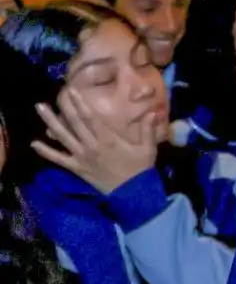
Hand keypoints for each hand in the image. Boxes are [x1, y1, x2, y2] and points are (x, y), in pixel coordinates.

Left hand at [33, 88, 157, 194]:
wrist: (133, 193)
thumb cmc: (140, 169)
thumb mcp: (148, 148)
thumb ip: (148, 130)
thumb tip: (153, 113)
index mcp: (108, 139)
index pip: (90, 117)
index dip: (80, 103)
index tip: (71, 90)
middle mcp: (91, 145)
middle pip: (74, 123)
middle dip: (64, 107)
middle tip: (54, 93)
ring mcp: (82, 157)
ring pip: (63, 137)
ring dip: (50, 122)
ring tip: (40, 108)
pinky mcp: (77, 168)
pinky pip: (59, 159)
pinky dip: (46, 152)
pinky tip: (34, 143)